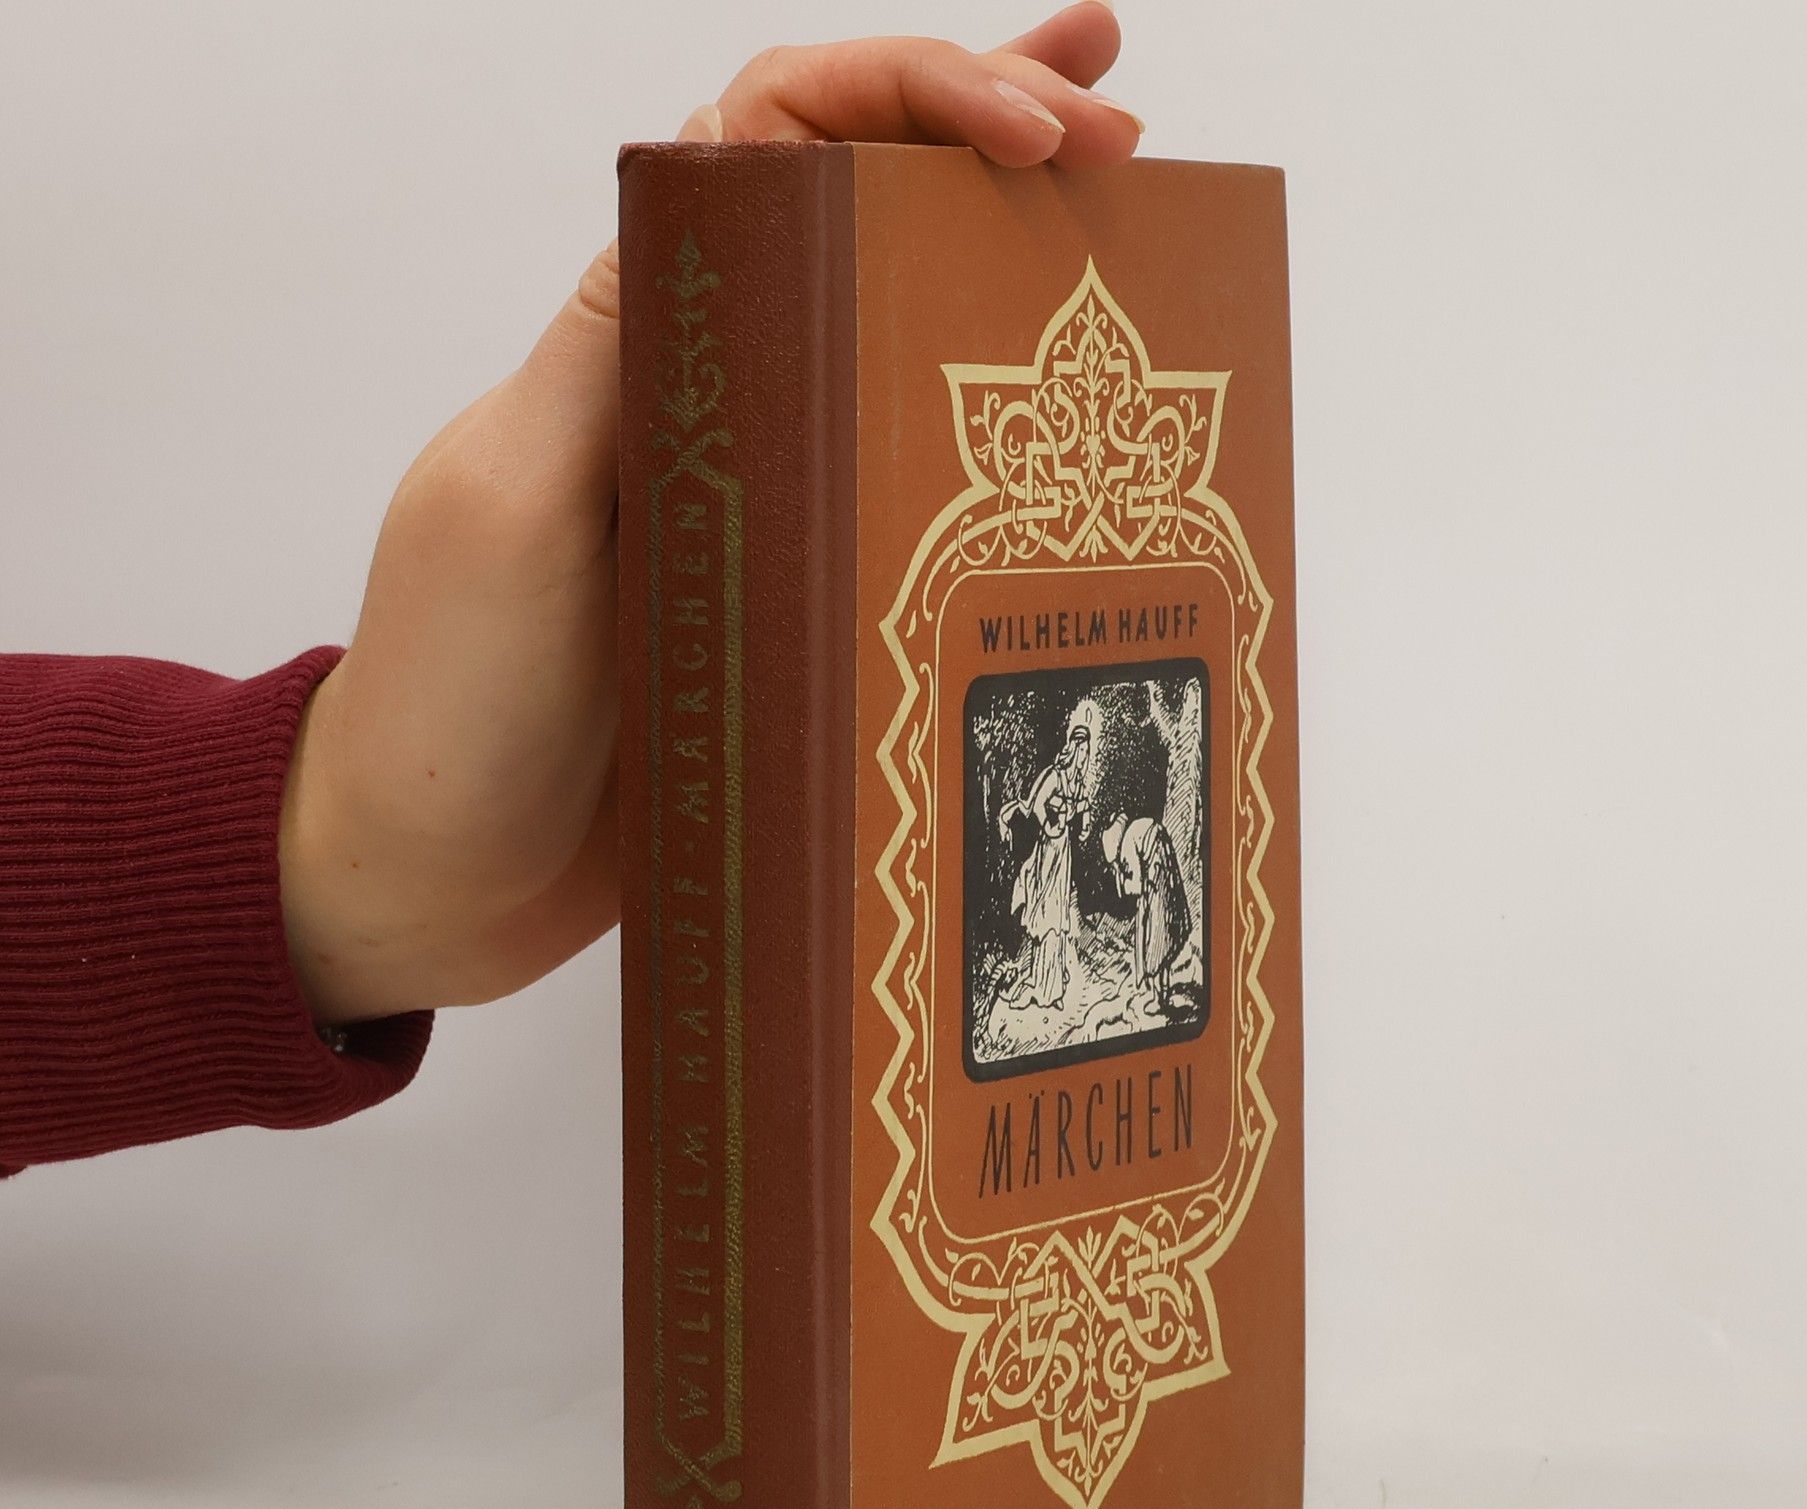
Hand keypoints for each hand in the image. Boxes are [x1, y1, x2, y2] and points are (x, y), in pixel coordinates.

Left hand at [278, 5, 1140, 1026]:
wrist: (439, 875)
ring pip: (891, 339)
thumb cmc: (451, 705)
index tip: (1033, 130)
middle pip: (855, 211)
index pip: (776, 139)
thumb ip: (615, 356)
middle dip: (987, 136)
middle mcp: (707, 393)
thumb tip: (723, 188)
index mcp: (635, 339)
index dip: (911, 97)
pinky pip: (898, 491)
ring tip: (1129, 215)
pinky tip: (1073, 459)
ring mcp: (756, 494)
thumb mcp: (511, 508)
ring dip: (1003, 266)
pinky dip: (991, 456)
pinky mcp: (785, 598)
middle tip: (1121, 132)